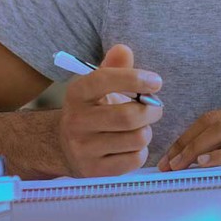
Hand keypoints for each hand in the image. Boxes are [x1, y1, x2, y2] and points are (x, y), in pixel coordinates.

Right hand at [59, 44, 162, 176]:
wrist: (64, 146)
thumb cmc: (94, 108)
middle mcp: (76, 122)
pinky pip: (134, 160)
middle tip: (155, 108)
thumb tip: (123, 49)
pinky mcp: (93, 171)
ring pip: (136, 139)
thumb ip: (114, 66)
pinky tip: (131, 146)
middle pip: (129, 117)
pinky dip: (141, 151)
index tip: (156, 82)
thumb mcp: (99, 85)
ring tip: (140, 127)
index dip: (134, 78)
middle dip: (152, 110)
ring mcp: (83, 149)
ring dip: (147, 131)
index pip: (103, 80)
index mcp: (77, 93)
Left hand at [158, 94, 220, 170]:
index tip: (172, 152)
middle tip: (167, 161)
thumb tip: (212, 151)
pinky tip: (206, 164)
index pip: (213, 116)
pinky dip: (220, 156)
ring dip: (195, 149)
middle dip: (185, 141)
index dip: (188, 134)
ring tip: (179, 164)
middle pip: (212, 120)